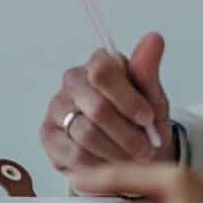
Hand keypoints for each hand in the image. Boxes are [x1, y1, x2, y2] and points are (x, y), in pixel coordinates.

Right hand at [40, 30, 170, 170]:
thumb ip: (148, 72)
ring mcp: (57, 109)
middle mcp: (73, 81)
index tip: (148, 119)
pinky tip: (111, 164)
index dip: (128, 100)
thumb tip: (154, 38)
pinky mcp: (48, 136)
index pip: (102, 71)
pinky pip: (74, 155)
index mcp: (98, 63)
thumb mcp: (153, 99)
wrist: (132, 157)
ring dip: (116, 153)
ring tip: (132, 159)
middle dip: (127, 135)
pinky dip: (99, 165)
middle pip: (97, 108)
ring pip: (86, 134)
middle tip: (145, 149)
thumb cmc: (141, 123)